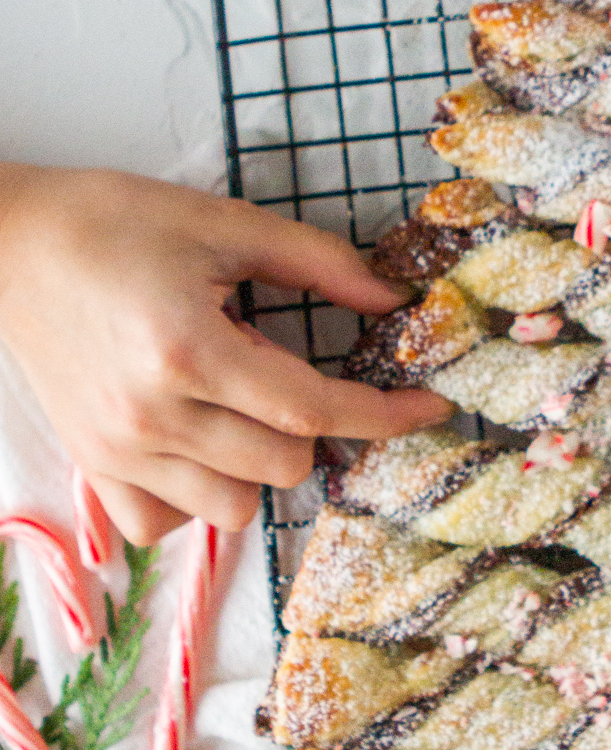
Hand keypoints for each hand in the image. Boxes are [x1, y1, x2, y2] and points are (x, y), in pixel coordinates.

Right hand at [0, 165, 449, 543]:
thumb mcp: (224, 223)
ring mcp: (117, 451)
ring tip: (238, 406)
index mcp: (189, 350)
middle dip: (314, 427)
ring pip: (234, 510)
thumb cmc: (113, 222)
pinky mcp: (91, 465)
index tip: (430, 406)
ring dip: (260, 466)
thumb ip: (319, 262)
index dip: (384, 413)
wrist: (7, 243)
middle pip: (284, 466)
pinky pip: (166, 526)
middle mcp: (152, 415)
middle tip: (285, 370)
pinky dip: (197, 498)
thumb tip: (394, 301)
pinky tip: (199, 444)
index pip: (313, 409)